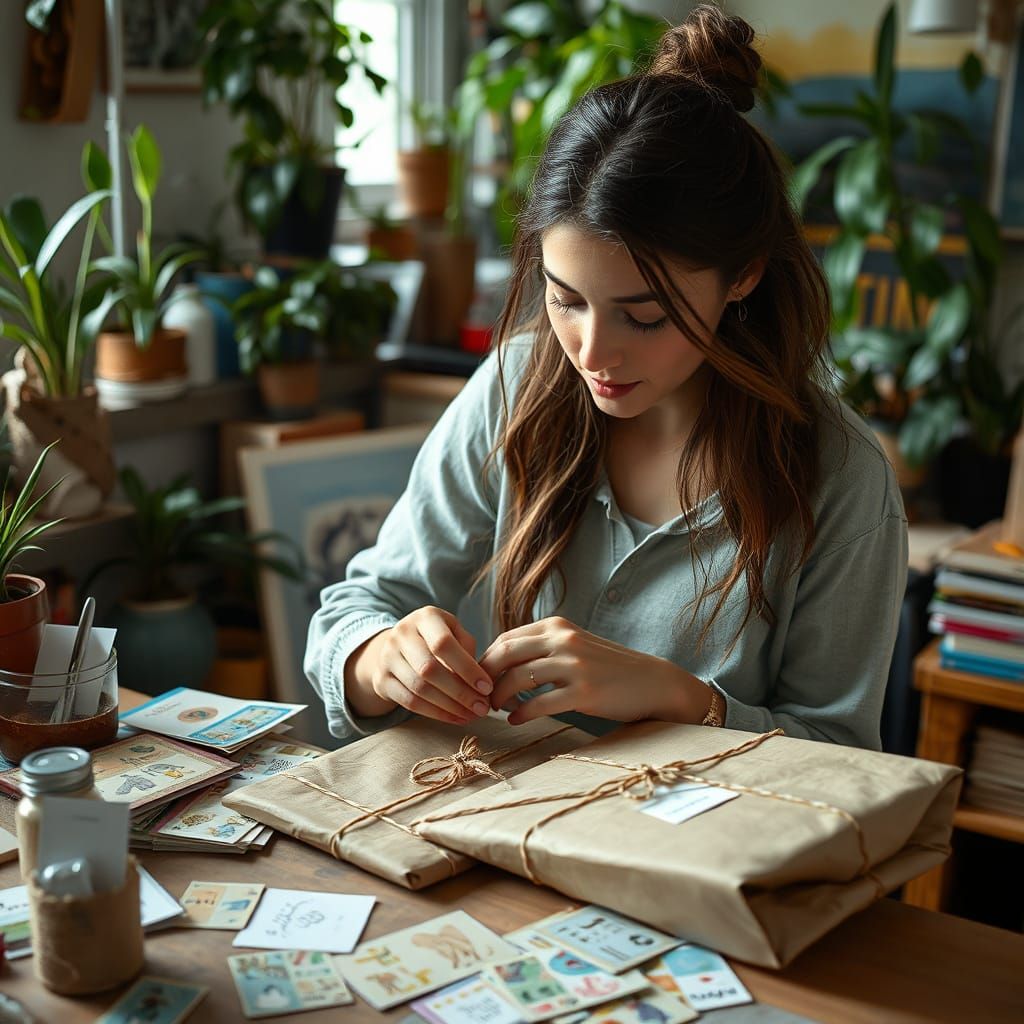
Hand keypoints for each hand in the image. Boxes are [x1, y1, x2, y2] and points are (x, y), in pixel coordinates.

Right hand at [366, 606, 493, 724]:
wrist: (398, 646)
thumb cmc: (437, 638)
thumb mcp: (454, 632)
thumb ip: (468, 650)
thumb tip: (480, 681)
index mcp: (425, 617)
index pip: (444, 643)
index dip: (467, 668)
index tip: (486, 688)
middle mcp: (402, 634)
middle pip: (429, 668)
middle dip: (459, 692)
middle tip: (481, 708)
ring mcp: (387, 657)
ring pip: (419, 688)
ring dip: (449, 706)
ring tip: (471, 715)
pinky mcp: (381, 680)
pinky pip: (409, 702)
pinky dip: (435, 713)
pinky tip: (455, 718)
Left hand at [480, 617, 711, 725]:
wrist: (652, 682)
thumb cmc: (607, 668)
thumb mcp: (574, 645)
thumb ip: (542, 647)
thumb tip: (500, 663)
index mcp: (557, 626)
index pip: (507, 639)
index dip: (486, 661)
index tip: (479, 679)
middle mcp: (564, 640)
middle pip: (506, 655)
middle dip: (486, 677)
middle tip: (479, 696)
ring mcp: (574, 665)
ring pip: (518, 679)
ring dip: (500, 697)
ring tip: (496, 709)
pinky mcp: (584, 692)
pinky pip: (540, 704)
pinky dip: (522, 714)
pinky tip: (516, 720)